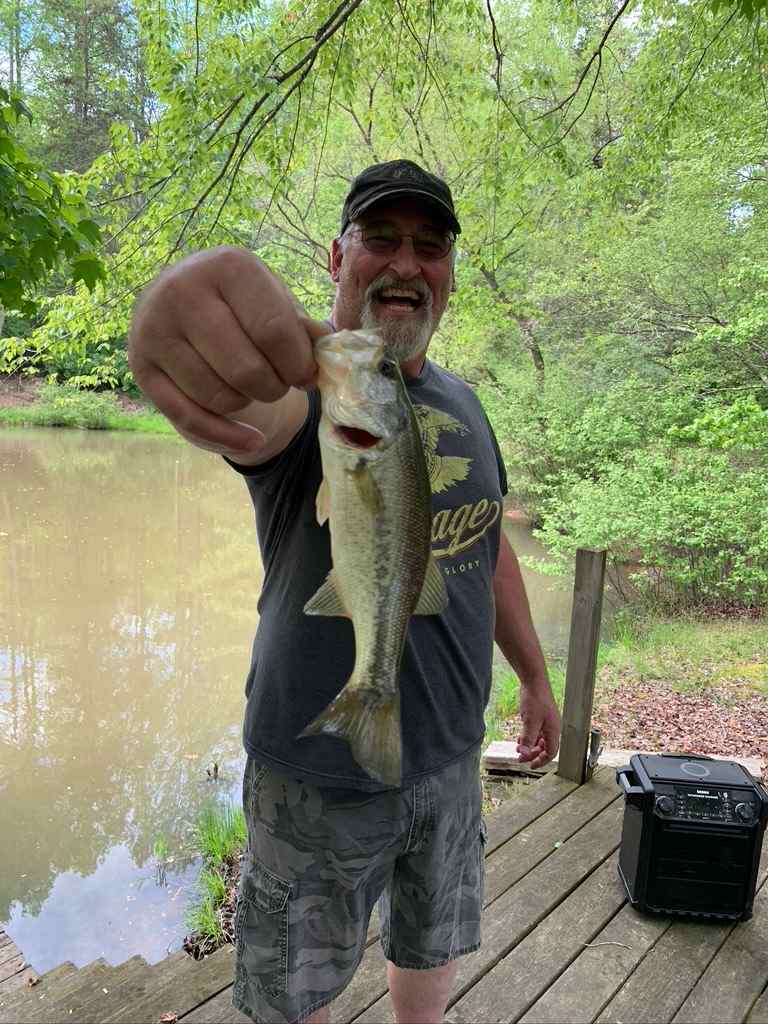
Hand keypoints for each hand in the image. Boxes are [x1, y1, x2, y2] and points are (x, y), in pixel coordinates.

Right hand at [128, 247, 327, 452]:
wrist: (183, 300)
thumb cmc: (243, 304)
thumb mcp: (276, 302)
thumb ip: (304, 329)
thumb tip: (329, 351)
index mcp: (228, 266)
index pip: (274, 332)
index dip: (299, 365)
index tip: (306, 375)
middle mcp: (183, 291)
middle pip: (246, 370)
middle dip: (274, 388)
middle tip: (278, 382)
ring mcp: (154, 329)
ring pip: (219, 397)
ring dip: (247, 403)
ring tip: (250, 385)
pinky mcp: (140, 367)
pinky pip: (190, 419)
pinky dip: (228, 436)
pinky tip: (252, 439)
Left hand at [517, 684, 560, 769]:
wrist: (533, 681)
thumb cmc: (535, 699)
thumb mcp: (530, 722)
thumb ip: (527, 739)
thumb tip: (524, 754)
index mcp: (553, 730)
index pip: (551, 752)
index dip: (541, 761)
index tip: (530, 766)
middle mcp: (551, 728)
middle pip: (544, 748)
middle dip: (532, 754)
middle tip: (520, 758)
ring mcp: (546, 722)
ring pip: (539, 741)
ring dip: (529, 746)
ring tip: (518, 748)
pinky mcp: (540, 717)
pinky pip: (535, 733)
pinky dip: (528, 738)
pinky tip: (520, 739)